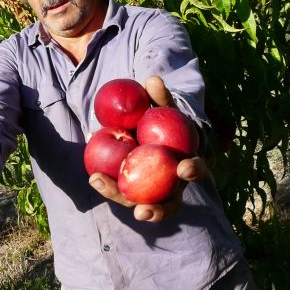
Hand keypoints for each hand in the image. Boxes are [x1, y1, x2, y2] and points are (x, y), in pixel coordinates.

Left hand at [88, 75, 207, 221]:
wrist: (147, 136)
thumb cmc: (160, 123)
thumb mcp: (162, 109)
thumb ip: (159, 98)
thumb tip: (152, 79)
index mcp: (188, 165)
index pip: (195, 170)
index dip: (192, 171)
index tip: (183, 167)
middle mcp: (172, 187)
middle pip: (168, 205)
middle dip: (157, 211)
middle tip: (142, 211)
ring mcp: (153, 195)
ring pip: (140, 205)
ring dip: (121, 199)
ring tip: (103, 187)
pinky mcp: (133, 194)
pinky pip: (120, 192)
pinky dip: (108, 186)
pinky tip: (94, 177)